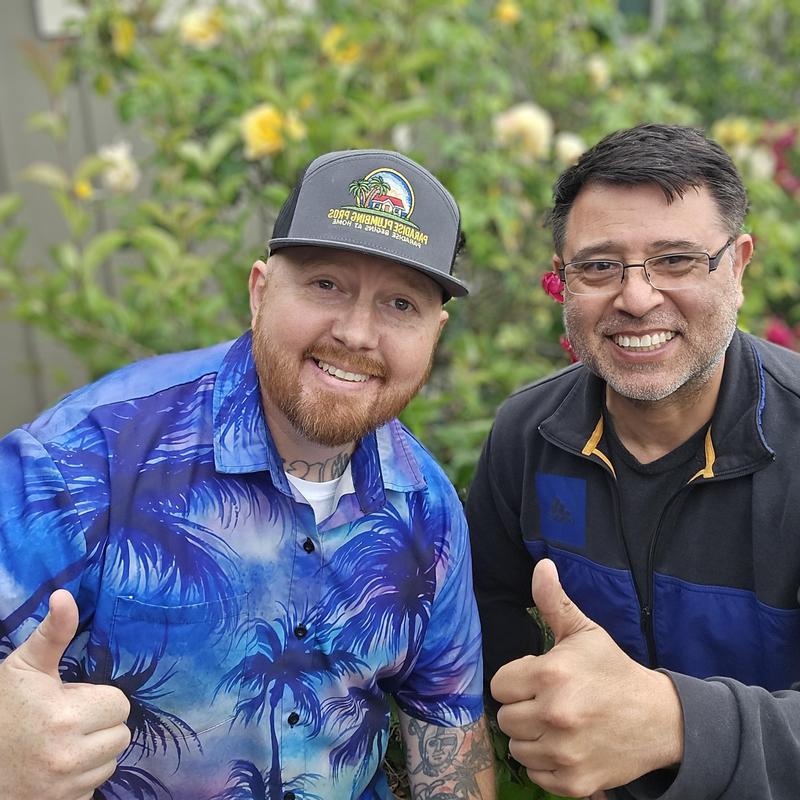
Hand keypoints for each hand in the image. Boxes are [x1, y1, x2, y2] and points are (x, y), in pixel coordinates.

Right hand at [0, 590, 131, 799]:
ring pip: (109, 763)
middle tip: (69, 720)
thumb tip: (65, 596)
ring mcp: (64, 789)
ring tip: (61, 743)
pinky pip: (92, 789)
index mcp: (66, 718)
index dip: (99, 699)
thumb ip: (53, 633)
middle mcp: (68, 758)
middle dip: (101, 725)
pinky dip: (81, 780)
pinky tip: (56, 768)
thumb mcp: (24, 667)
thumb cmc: (0, 709)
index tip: (73, 699)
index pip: (119, 705)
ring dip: (94, 753)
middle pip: (121, 735)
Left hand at [491, 560, 682, 797]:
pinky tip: (567, 746)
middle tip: (551, 701)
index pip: (500, 685)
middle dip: (523, 708)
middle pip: (506, 718)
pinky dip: (546, 763)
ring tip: (559, 723)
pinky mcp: (574, 783)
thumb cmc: (613, 672)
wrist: (660, 720)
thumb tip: (541, 565)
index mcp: (551, 674)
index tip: (539, 679)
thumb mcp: (585, 632)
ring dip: (533, 737)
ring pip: (517, 748)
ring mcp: (564, 752)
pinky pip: (535, 774)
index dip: (518, 680)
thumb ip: (555, 602)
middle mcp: (554, 714)